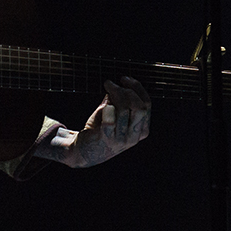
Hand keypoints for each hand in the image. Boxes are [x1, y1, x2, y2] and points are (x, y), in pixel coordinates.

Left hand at [32, 78, 151, 167]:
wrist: (83, 151)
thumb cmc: (100, 129)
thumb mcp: (115, 114)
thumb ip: (120, 101)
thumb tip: (121, 84)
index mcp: (141, 130)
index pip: (147, 105)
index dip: (137, 88)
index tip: (125, 79)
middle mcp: (134, 137)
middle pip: (139, 107)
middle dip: (128, 91)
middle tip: (114, 84)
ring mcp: (120, 140)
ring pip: (125, 111)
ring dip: (115, 93)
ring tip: (107, 86)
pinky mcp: (105, 140)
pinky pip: (110, 121)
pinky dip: (108, 110)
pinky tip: (105, 106)